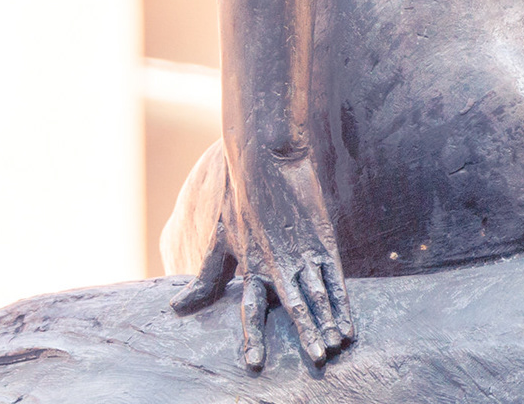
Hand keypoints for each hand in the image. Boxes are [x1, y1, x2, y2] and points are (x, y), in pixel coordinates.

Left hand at [170, 145, 352, 371]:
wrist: (266, 161)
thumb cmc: (238, 203)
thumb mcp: (218, 240)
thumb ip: (204, 279)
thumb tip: (175, 308)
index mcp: (250, 265)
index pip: (250, 308)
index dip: (253, 336)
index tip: (255, 363)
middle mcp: (277, 262)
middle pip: (294, 306)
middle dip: (306, 334)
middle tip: (316, 361)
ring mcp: (303, 252)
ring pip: (319, 294)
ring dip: (328, 323)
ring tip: (334, 348)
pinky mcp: (322, 243)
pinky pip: (335, 280)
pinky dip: (342, 304)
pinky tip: (348, 326)